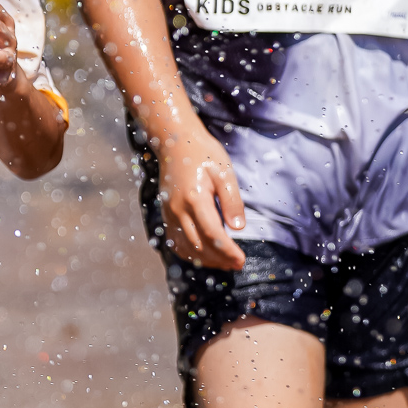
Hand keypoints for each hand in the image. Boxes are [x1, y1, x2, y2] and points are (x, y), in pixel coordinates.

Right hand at [157, 123, 245, 269]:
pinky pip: (175, 241)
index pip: (213, 235)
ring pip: (186, 247)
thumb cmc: (203, 154)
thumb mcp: (225, 172)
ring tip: (224, 263)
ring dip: (205, 260)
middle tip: (237, 265)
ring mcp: (169, 213)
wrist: (174, 142)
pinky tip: (203, 256)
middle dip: (219, 259)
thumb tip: (238, 228)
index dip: (228, 251)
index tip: (241, 260)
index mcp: (195, 199)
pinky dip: (189, 253)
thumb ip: (232, 201)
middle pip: (199, 245)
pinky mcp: (166, 213)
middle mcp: (179, 210)